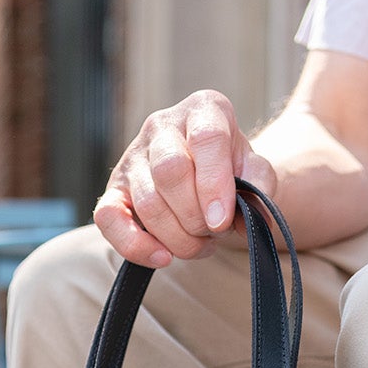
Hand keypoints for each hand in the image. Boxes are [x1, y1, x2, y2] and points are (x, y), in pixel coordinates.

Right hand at [94, 90, 280, 266]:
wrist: (207, 177)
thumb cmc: (231, 171)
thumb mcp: (255, 171)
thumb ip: (259, 188)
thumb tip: (247, 220)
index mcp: (203, 110)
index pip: (206, 138)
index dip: (214, 184)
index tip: (221, 221)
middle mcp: (163, 126)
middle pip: (171, 171)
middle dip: (195, 215)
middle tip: (212, 232)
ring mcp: (133, 156)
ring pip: (147, 201)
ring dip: (177, 237)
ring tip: (198, 243)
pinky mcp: (113, 189)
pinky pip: (108, 218)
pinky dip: (135, 245)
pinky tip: (162, 257)